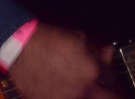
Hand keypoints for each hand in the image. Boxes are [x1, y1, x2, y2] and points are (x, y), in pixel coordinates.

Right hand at [8, 23, 122, 98]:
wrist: (23, 50)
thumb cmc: (50, 42)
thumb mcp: (80, 40)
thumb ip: (97, 52)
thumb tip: (108, 54)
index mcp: (93, 72)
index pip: (111, 78)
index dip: (106, 73)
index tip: (101, 71)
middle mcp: (83, 90)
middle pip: (109, 98)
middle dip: (105, 91)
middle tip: (98, 85)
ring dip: (85, 93)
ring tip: (73, 83)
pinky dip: (67, 95)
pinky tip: (61, 87)